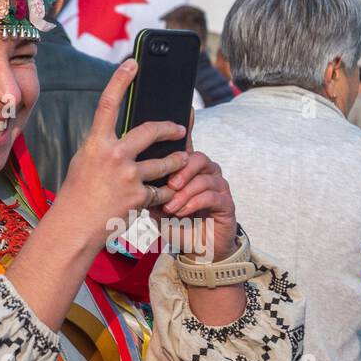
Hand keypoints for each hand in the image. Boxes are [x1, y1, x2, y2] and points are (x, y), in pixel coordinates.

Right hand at [55, 58, 189, 250]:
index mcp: (96, 143)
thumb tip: (126, 133)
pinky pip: (162, 191)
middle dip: (171, 128)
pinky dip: (166, 194)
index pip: (108, 103)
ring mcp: (128, 176)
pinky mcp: (140, 197)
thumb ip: (105, 145)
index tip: (132, 63)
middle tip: (180, 128)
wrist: (76, 227)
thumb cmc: (78, 193)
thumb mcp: (86, 161)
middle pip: (151, 130)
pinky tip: (168, 196)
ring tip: (184, 159)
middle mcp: (113, 155)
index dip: (120, 80)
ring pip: (165, 164)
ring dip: (178, 161)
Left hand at [155, 120, 237, 260]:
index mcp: (188, 169)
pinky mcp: (226, 203)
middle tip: (168, 185)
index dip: (187, 126)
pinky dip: (194, 202)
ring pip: (204, 176)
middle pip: (197, 157)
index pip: (187, 144)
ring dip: (185, 191)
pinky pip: (212, 194)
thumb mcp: (156, 204)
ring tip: (170, 206)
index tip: (186, 110)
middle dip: (181, 169)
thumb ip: (150, 186)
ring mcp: (218, 186)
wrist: (196, 250)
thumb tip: (134, 171)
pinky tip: (182, 211)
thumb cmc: (176, 223)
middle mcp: (205, 172)